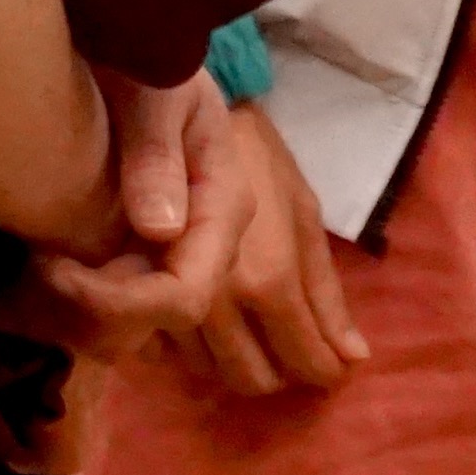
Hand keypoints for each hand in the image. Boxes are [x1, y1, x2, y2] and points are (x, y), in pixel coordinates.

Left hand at [26, 70, 256, 362]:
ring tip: (24, 264)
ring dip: (65, 316)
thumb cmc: (148, 57)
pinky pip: (99, 316)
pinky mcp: (131, 262)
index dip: (118, 302)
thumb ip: (157, 149)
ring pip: (120, 334)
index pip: (185, 295)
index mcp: (221, 208)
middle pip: (149, 327)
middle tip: (29, 264)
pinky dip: (57, 308)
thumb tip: (160, 229)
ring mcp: (164, 260)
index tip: (52, 268)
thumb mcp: (157, 85)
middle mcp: (199, 247)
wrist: (134, 43)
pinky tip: (24, 269)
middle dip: (83, 313)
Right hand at [100, 97, 360, 397]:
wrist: (158, 97)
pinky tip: (199, 321)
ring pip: (206, 370)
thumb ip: (321, 280)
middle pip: (251, 377)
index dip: (323, 371)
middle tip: (291, 347)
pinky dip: (184, 346)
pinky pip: (161, 352)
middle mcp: (215, 305)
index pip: (302, 357)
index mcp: (265, 278)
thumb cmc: (244, 141)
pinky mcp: (122, 294)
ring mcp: (163, 301)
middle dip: (278, 371)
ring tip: (250, 334)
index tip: (336, 370)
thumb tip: (353, 353)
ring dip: (230, 361)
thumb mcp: (300, 197)